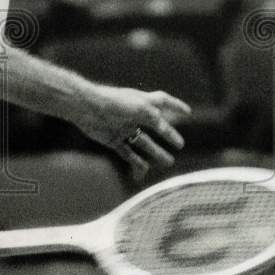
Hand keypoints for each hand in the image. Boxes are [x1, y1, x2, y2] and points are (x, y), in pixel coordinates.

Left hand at [71, 85, 190, 179]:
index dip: (176, 105)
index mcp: (141, 102)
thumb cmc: (114, 103)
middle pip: (155, 126)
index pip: (162, 101)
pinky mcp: (112, 139)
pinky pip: (127, 153)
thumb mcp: (141, 109)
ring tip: (168, 163)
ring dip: (155, 152)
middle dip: (168, 134)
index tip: (188, 113)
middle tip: (180, 144)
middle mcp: (133, 115)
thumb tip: (167, 126)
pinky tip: (143, 172)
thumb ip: (156, 119)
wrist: (86, 108)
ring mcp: (123, 127)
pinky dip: (135, 163)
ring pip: (143, 142)